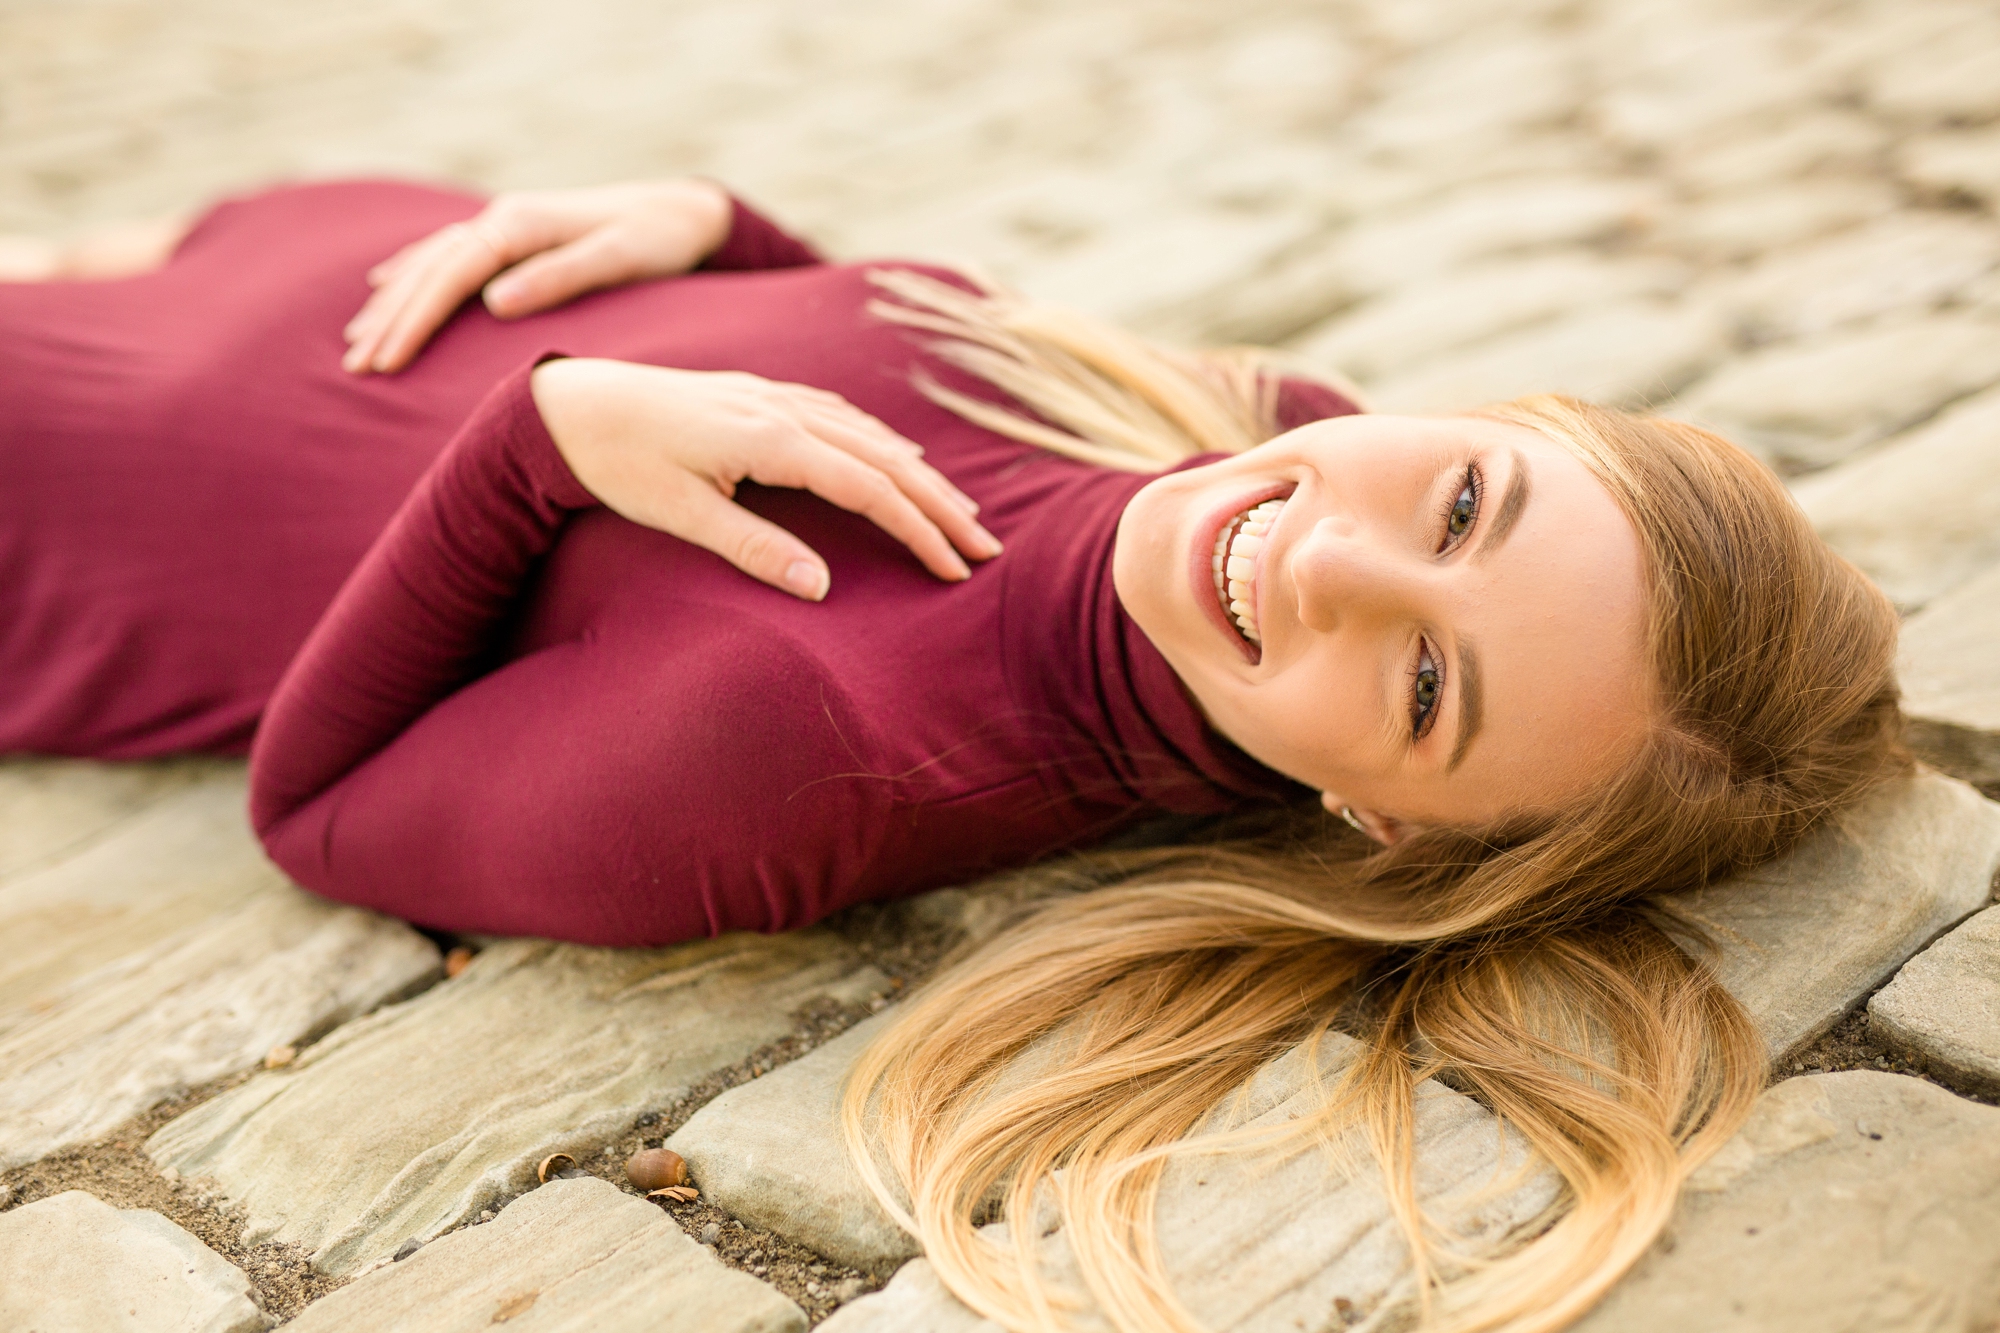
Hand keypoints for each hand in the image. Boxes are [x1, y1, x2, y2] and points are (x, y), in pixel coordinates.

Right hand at [343, 179, 733, 374]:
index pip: (451, 276)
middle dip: (389, 320)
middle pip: (429, 270)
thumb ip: (561, 276)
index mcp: (521, 225)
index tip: (387, 361)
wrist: (682, 212)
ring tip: (356, 339)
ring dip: (391, 300)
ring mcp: (506, 224)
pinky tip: (386, 284)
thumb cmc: (658, 241)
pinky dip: (412, 270)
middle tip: (355, 367)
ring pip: (430, 261)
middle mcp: (504, 218)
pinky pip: (447, 252)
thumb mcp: (619, 259)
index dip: (414, 320)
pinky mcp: (514, 234)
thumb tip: (497, 300)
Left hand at [529, 359, 1002, 598]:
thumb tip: (822, 588)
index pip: (868, 488)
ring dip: (921, 473)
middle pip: (887, 458)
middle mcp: (784, 408)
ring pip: (871, 434)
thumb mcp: (679, 514)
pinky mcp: (761, 392)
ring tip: (960, 510)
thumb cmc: (617, 463)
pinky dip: (882, 440)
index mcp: (770, 439)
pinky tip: (898, 454)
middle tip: (984, 547)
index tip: (952, 567)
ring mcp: (775, 395)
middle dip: (940, 505)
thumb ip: (754, 547)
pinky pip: (842, 414)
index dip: (917, 529)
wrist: (567, 404)